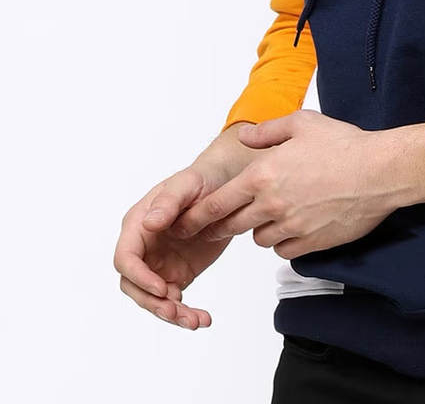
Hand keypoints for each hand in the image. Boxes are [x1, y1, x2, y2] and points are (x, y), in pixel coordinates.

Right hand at [113, 124, 260, 328]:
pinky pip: (174, 300)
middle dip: (153, 303)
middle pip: (135, 285)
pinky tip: (202, 319)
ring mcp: (159, 264)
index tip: (162, 288)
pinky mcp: (177, 274)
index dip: (139, 277)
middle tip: (178, 311)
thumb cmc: (201, 179)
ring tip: (195, 321)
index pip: (125, 259)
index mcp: (138, 225)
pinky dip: (186, 313)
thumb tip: (148, 224)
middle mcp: (144, 248)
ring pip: (153, 299)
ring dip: (171, 314)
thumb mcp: (186, 184)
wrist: (224, 186)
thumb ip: (168, 203)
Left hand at [169, 110, 424, 257]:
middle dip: (225, 225)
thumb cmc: (344, 144)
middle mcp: (271, 204)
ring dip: (261, 229)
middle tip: (225, 222)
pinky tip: (296, 225)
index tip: (187, 223)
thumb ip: (267, 132)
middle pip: (232, 226)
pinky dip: (285, 241)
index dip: (198, 215)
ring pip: (259, 239)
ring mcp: (291, 226)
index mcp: (263, 174)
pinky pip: (284, 251)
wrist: (380, 171)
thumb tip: (244, 138)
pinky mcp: (311, 242)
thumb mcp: (302, 123)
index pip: (217, 203)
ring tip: (275, 214)